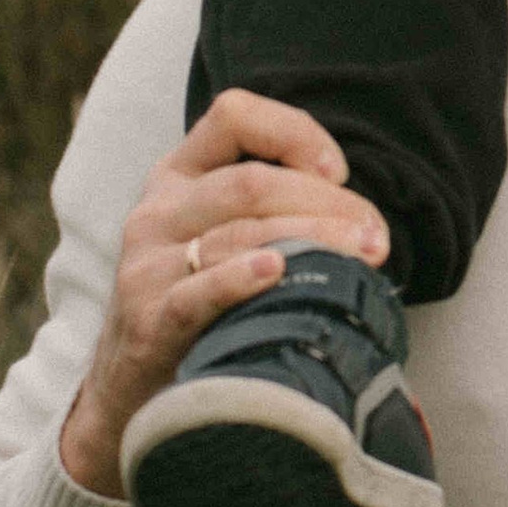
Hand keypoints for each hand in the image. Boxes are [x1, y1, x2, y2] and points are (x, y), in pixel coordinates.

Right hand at [58, 91, 390, 503]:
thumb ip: (269, 210)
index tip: (339, 172)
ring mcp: (146, 264)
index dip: (293, 132)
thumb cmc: (201, 304)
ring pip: (239, 232)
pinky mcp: (147, 319)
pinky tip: (279, 274)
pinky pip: (199, 291)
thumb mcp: (219, 238)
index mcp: (179, 175)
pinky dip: (242, 278)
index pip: (234, 115)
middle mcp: (158, 210)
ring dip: (312, 240)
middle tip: (375, 237)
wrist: (132, 391)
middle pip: (251, 182)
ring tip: (361, 258)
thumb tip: (362, 218)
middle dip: (325, 204)